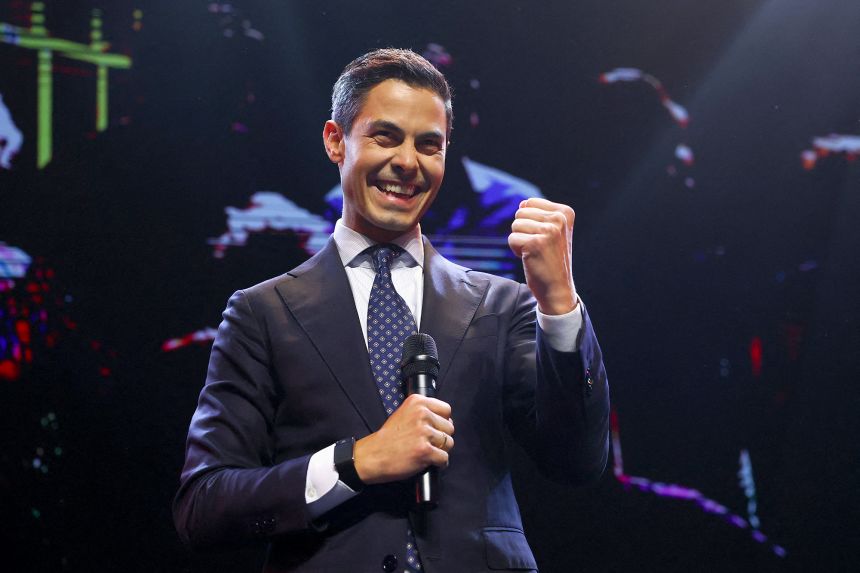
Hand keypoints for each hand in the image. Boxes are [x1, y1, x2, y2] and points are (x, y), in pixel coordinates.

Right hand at [354, 394, 454, 484]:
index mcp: (417, 402)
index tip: (435, 429)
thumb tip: (446, 421)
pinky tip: (428, 462)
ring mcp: (424, 432)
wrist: (373, 455)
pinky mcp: (425, 450)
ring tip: (427, 452)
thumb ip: (423, 412)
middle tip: (427, 443)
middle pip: (450, 427)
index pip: (446, 410)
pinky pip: (444, 458)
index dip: (443, 422)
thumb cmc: (388, 438)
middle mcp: (422, 414)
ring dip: (441, 451)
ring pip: (449, 443)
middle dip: (442, 438)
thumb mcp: (404, 413)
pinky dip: (439, 463)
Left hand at [508, 197, 578, 314]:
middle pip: (520, 213)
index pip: (529, 203)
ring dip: (520, 241)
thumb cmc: (551, 259)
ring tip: (535, 252)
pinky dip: (516, 251)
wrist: (557, 288)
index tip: (543, 237)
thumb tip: (522, 203)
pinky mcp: (536, 243)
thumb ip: (539, 214)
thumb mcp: (552, 232)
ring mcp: (549, 231)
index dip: (530, 221)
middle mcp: (559, 219)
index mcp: (565, 212)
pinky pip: (511, 239)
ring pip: (515, 225)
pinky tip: (530, 258)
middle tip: (538, 247)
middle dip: (523, 231)